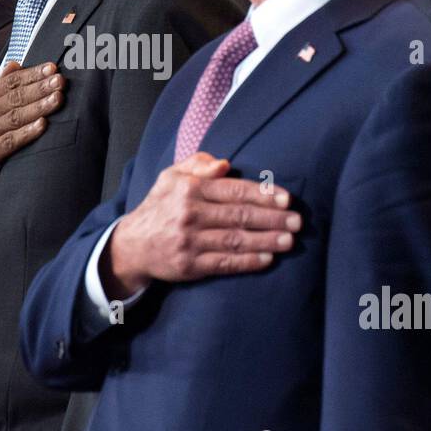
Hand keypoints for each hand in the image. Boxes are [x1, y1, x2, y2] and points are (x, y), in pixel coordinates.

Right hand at [0, 62, 63, 213]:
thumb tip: (15, 64)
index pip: (9, 82)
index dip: (32, 74)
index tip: (51, 67)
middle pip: (15, 97)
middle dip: (40, 87)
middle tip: (60, 80)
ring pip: (15, 117)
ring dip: (38, 107)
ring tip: (58, 98)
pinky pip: (10, 141)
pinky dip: (26, 133)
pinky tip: (43, 125)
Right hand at [103, 153, 300, 298]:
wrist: (132, 245)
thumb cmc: (160, 206)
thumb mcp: (171, 177)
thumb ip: (198, 165)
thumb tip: (225, 164)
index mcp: (189, 189)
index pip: (234, 191)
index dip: (263, 195)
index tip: (286, 199)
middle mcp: (190, 214)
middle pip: (239, 216)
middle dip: (272, 218)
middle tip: (297, 222)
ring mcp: (189, 242)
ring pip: (235, 240)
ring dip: (266, 241)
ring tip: (289, 240)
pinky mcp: (190, 266)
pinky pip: (224, 264)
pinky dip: (248, 262)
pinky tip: (268, 259)